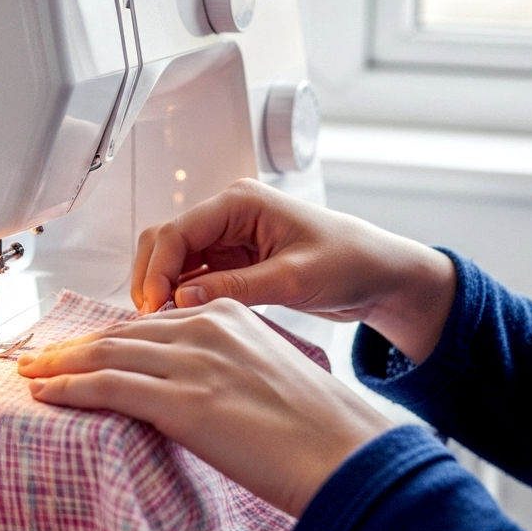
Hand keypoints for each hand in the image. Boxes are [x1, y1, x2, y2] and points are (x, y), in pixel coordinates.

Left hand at [17, 299, 394, 515]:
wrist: (345, 452)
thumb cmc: (316, 427)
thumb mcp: (262, 373)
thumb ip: (220, 366)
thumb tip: (186, 387)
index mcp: (228, 315)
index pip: (148, 323)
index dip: (105, 336)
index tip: (79, 347)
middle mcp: (206, 328)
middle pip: (119, 333)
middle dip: (73, 347)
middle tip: (40, 357)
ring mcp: (192, 363)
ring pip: (105, 355)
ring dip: (59, 365)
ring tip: (32, 374)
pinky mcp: (182, 401)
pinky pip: (108, 387)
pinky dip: (68, 388)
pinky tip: (46, 393)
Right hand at [133, 178, 455, 362]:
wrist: (382, 275)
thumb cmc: (350, 262)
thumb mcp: (293, 278)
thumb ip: (235, 287)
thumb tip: (182, 300)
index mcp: (239, 202)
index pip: (176, 231)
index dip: (157, 270)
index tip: (152, 308)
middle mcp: (227, 215)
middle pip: (164, 242)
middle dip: (152, 278)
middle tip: (150, 321)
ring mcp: (227, 238)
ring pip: (173, 261)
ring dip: (163, 290)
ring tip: (162, 327)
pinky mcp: (232, 262)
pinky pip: (191, 277)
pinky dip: (181, 298)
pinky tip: (181, 323)